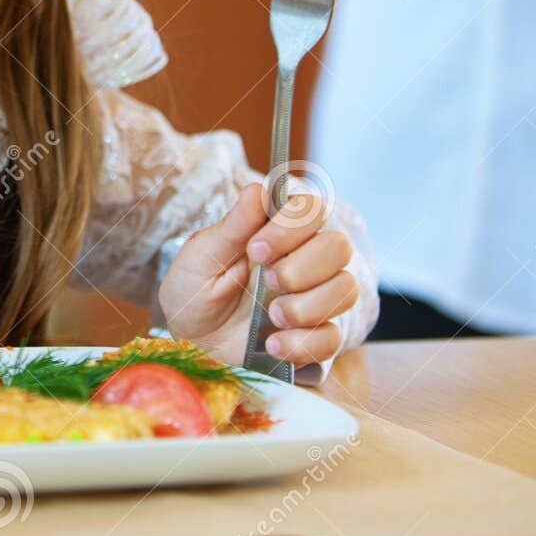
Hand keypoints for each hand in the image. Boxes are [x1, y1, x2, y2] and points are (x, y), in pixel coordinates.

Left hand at [156, 183, 359, 368]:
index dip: (293, 225)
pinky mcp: (314, 337)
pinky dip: (305, 343)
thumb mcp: (202, 257)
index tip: (256, 249)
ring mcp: (314, 299)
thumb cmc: (195, 291)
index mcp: (277, 233)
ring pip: (344, 290)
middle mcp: (304, 261)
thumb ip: (232, 227)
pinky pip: (333, 337)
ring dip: (308, 305)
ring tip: (271, 316)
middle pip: (338, 246)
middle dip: (304, 266)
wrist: (190, 341)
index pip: (311, 210)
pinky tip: (273, 345)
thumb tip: (257, 190)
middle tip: (269, 280)